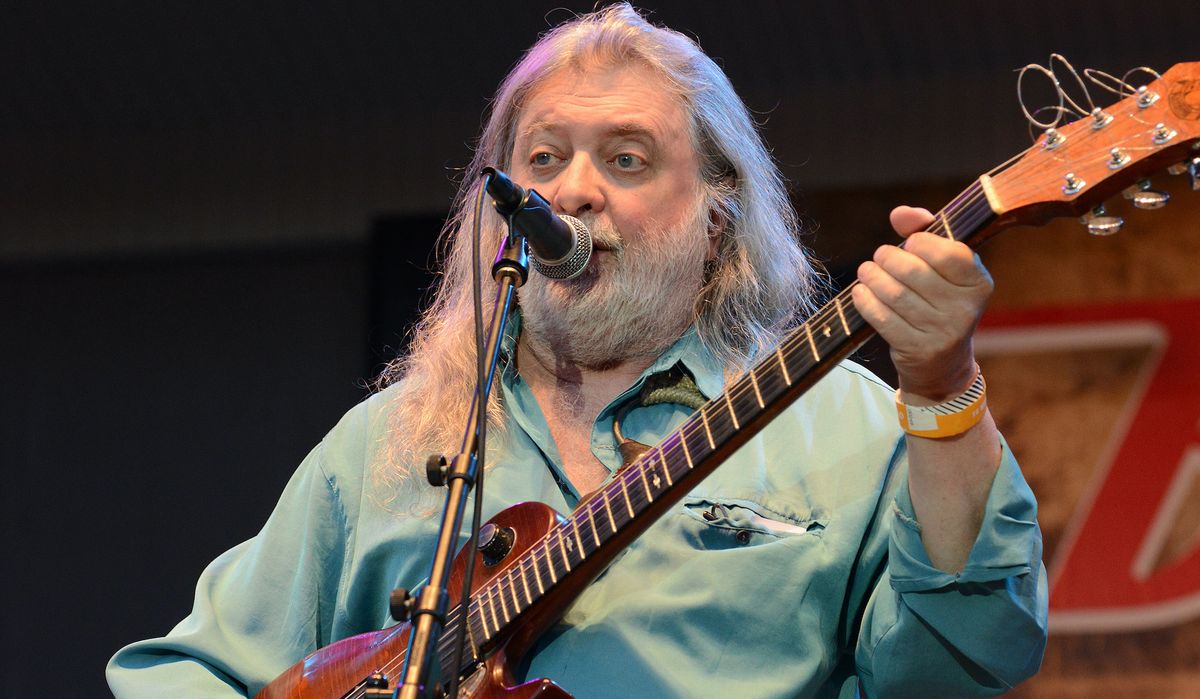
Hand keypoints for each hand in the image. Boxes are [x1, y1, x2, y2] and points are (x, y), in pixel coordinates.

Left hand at [851, 205, 993, 401]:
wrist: (942, 363)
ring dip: (872, 277)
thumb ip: (924, 232)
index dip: (922, 242)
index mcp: (979, 283)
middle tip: (879, 256)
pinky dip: (865, 301)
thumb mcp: (943, 269)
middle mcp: (966, 309)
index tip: (910, 243)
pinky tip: (861, 292)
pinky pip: (882, 318)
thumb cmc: (939, 301)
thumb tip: (900, 213)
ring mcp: (942, 333)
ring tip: (866, 271)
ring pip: (895, 294)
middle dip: (888, 258)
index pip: (950, 253)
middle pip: (914, 272)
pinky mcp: (917, 349)